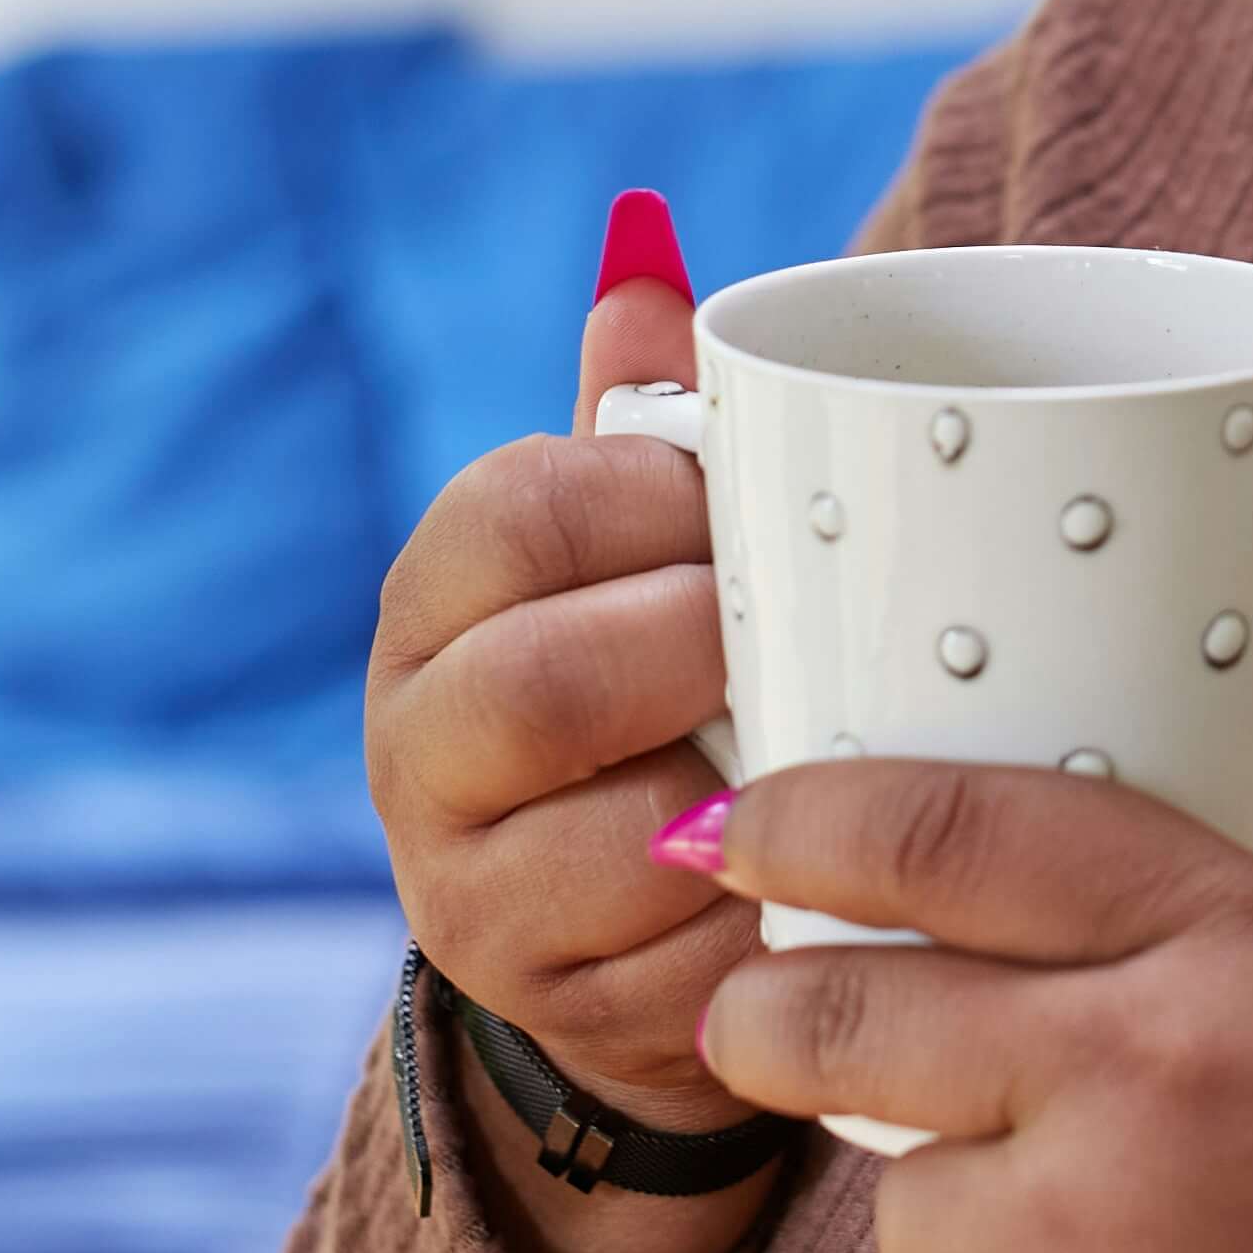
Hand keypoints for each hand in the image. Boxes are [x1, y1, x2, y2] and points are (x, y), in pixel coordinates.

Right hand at [362, 201, 781, 1252]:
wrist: (627, 924)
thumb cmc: (656, 677)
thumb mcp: (632, 550)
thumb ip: (637, 419)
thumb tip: (644, 245)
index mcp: (435, 605)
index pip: (512, 515)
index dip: (645, 496)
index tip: (749, 498)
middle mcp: (420, 749)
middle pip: (541, 687)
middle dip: (693, 648)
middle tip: (794, 631)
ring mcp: (472, 893)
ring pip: (615, 842)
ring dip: (745, 792)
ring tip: (830, 749)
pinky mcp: (560, 1006)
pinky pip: (685, 966)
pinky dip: (773, 916)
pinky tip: (833, 872)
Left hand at [684, 701, 1252, 1252]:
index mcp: (1229, 946)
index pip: (956, 835)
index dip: (812, 817)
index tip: (745, 819)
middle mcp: (1138, 1086)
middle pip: (840, 1015)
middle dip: (761, 1012)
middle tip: (752, 1010)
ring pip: (897, 1206)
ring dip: (944, 1199)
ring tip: (1070, 1202)